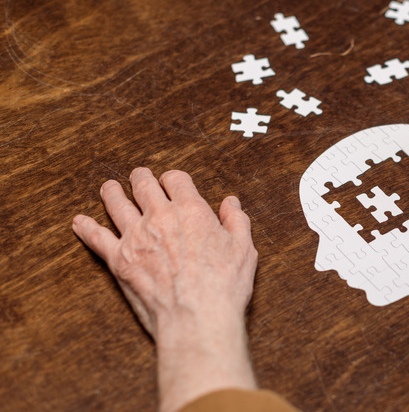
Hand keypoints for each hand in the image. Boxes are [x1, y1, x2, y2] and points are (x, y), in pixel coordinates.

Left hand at [72, 168, 257, 411]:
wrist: (197, 317)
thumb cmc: (224, 285)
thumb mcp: (243, 248)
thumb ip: (236, 221)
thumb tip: (231, 203)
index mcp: (191, 210)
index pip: (176, 179)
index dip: (173, 178)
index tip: (172, 182)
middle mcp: (160, 217)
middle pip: (143, 185)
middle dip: (140, 178)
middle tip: (138, 176)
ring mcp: (135, 237)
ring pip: (116, 204)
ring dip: (112, 193)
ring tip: (109, 188)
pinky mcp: (119, 260)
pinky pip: (96, 238)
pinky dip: (86, 228)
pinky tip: (79, 222)